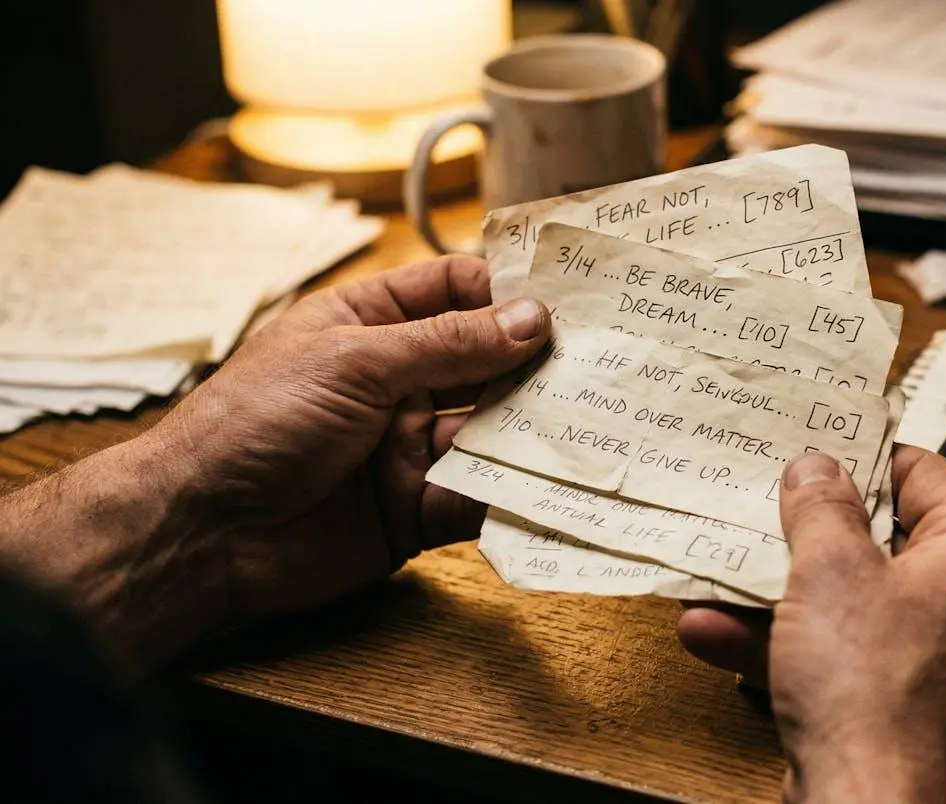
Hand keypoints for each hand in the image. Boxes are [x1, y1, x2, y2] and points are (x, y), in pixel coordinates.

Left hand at [0, 255, 549, 666]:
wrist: (202, 533)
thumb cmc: (253, 424)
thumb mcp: (353, 363)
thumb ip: (447, 345)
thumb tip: (531, 320)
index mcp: (369, 326)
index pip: (452, 292)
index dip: (506, 293)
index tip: (567, 300)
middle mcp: (396, 383)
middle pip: (484, 363)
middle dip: (536, 364)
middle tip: (603, 363)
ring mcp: (408, 447)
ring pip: (491, 432)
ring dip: (534, 429)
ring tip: (594, 422)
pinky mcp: (418, 510)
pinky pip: (480, 497)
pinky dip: (514, 495)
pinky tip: (553, 487)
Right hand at [677, 447, 945, 802]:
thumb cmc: (876, 700)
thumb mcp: (829, 572)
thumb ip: (821, 508)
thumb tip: (818, 470)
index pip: (928, 476)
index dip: (864, 459)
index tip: (817, 451)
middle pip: (885, 545)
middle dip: (808, 536)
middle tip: (767, 510)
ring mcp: (943, 666)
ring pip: (854, 606)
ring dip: (780, 594)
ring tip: (723, 574)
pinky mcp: (906, 710)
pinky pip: (845, 658)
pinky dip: (788, 645)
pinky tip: (719, 632)